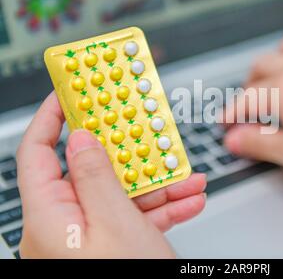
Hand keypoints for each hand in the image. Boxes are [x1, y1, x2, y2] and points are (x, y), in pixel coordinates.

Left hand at [16, 92, 205, 257]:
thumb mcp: (115, 222)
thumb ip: (96, 175)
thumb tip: (81, 138)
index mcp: (49, 219)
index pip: (38, 153)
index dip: (53, 118)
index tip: (72, 92)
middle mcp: (65, 227)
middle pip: (92, 171)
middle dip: (128, 152)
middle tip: (143, 128)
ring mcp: (91, 238)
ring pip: (121, 194)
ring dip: (157, 182)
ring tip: (185, 173)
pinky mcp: (114, 247)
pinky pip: (136, 217)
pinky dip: (163, 207)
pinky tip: (188, 199)